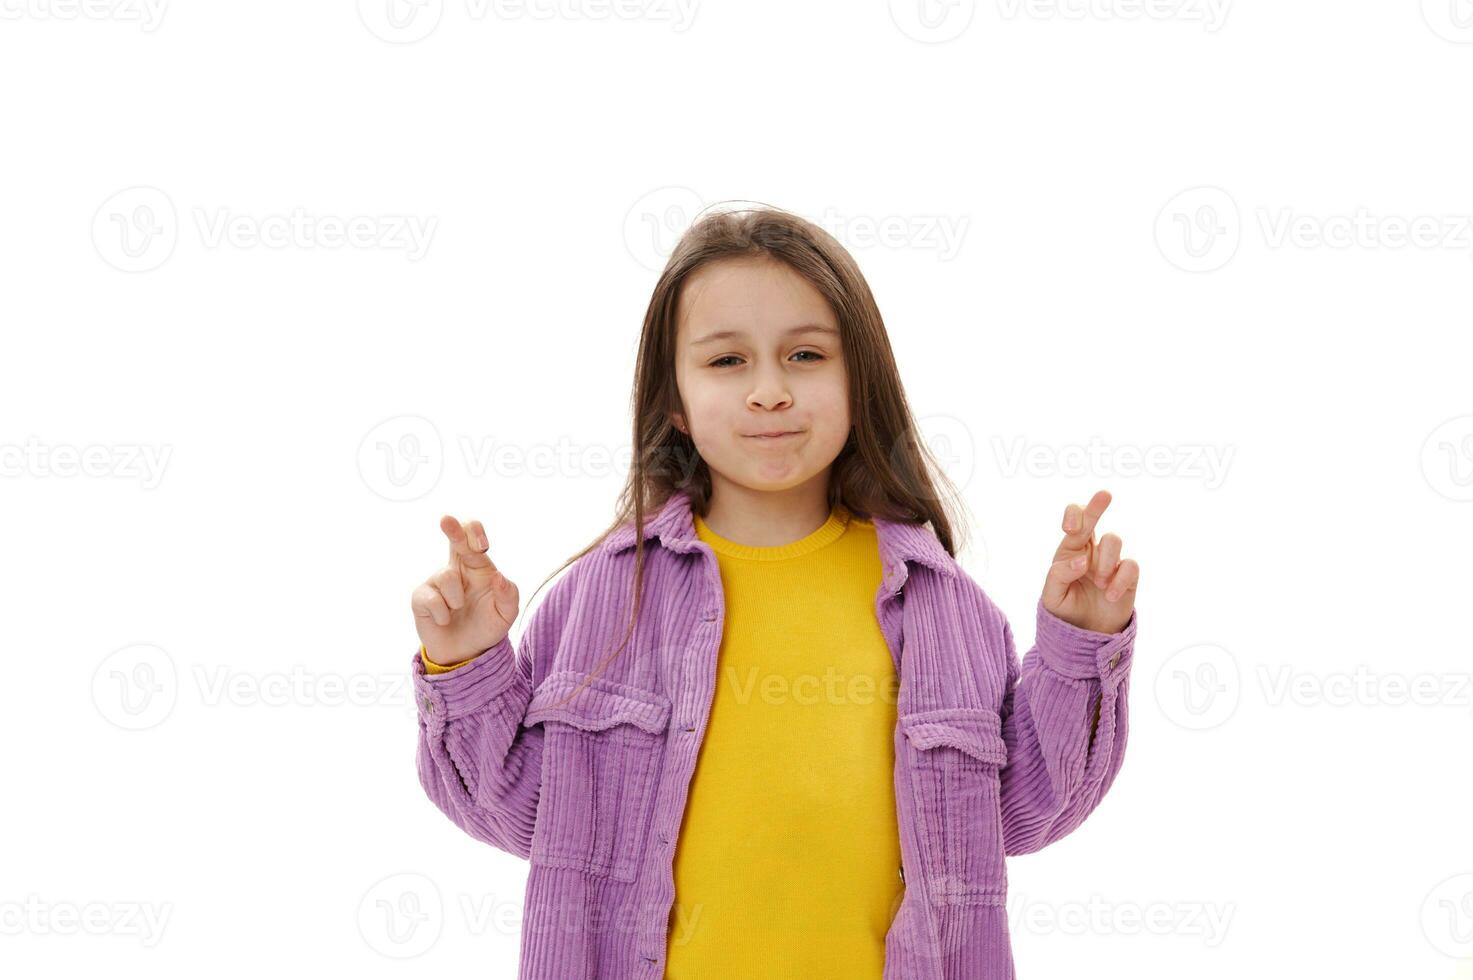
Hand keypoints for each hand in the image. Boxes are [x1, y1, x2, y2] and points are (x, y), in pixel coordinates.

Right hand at [411, 516, 519, 665]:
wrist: (465, 652)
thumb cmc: (487, 626)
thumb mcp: (505, 615)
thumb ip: (509, 596)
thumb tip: (500, 578)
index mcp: (478, 566)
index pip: (474, 540)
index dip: (476, 534)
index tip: (481, 544)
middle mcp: (456, 568)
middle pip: (454, 540)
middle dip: (452, 529)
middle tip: (446, 519)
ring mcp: (437, 581)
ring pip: (446, 577)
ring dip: (457, 600)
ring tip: (458, 610)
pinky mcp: (421, 597)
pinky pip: (432, 599)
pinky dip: (442, 614)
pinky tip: (444, 620)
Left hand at [1040, 489, 1138, 633]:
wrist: (1087, 634)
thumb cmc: (1066, 610)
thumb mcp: (1052, 596)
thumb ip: (1060, 575)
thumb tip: (1082, 561)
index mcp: (1070, 549)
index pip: (1074, 522)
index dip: (1074, 516)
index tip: (1071, 527)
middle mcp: (1091, 550)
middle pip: (1094, 520)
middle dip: (1097, 506)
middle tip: (1104, 494)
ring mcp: (1111, 560)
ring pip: (1114, 541)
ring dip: (1105, 561)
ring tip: (1098, 583)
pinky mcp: (1128, 575)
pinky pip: (1130, 565)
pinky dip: (1120, 580)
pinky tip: (1110, 595)